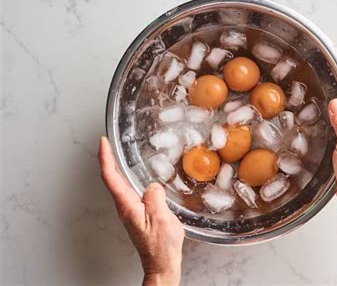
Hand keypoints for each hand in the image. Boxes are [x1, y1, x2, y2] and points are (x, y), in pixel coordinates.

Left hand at [98, 137, 183, 285]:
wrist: (162, 264)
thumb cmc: (161, 248)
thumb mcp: (161, 219)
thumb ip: (154, 198)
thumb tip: (152, 186)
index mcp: (128, 206)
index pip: (111, 177)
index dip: (105, 157)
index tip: (103, 143)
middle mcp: (126, 208)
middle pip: (112, 179)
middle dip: (108, 159)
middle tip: (108, 144)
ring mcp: (131, 212)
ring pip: (121, 185)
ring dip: (118, 169)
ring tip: (119, 156)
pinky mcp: (138, 215)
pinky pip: (132, 192)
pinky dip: (130, 180)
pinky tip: (138, 178)